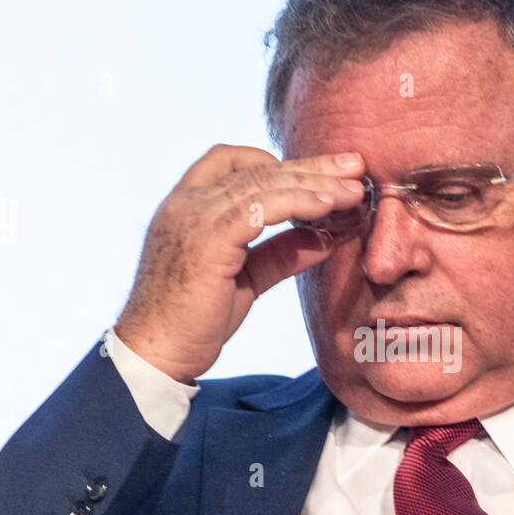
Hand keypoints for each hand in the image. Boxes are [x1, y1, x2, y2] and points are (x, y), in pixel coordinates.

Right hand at [114, 144, 365, 382]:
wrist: (158, 353)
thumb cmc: (194, 322)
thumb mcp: (246, 279)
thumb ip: (280, 253)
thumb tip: (324, 236)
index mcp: (188, 206)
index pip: (232, 161)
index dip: (277, 161)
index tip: (318, 172)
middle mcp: (187, 202)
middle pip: (258, 168)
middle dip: (311, 166)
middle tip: (355, 166)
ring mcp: (194, 215)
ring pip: (264, 183)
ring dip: (314, 183)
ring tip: (354, 189)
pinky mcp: (208, 237)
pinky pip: (261, 207)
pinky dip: (298, 202)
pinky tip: (328, 205)